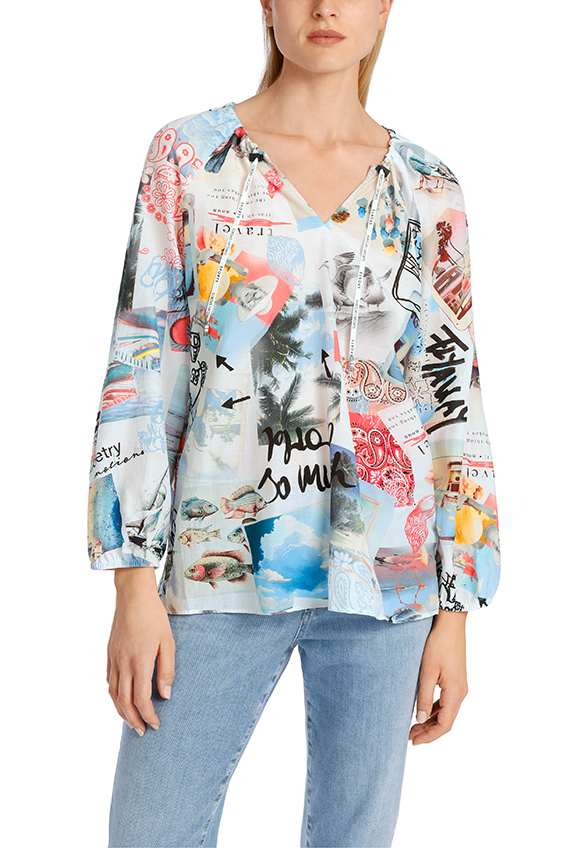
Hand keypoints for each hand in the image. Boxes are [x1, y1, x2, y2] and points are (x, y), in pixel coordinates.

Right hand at [106, 567, 175, 735]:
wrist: (132, 596)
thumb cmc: (154, 617)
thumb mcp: (168, 642)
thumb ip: (167, 670)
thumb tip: (166, 695)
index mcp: (139, 662)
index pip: (141, 699)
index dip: (148, 715)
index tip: (156, 725)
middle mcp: (123, 664)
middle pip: (124, 702)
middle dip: (133, 720)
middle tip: (143, 732)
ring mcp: (113, 659)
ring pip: (113, 694)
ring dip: (121, 712)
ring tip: (131, 722)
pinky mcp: (109, 653)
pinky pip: (109, 681)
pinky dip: (114, 695)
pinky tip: (121, 699)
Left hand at [408, 610, 467, 744]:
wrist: (451, 624)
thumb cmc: (438, 644)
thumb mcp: (427, 671)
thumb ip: (423, 697)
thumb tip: (419, 720)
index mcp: (456, 693)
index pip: (445, 725)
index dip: (430, 736)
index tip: (414, 741)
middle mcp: (461, 692)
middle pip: (446, 720)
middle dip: (428, 731)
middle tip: (409, 736)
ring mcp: (459, 686)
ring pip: (446, 712)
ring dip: (430, 721)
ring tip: (413, 727)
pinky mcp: (455, 680)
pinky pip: (446, 701)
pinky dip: (434, 709)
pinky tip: (422, 710)